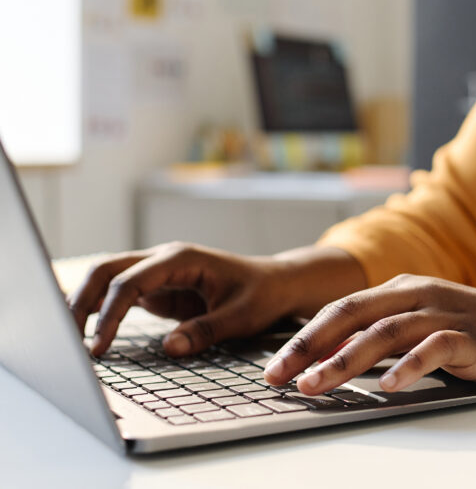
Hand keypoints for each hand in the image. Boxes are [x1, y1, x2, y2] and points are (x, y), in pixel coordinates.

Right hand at [67, 242, 364, 357]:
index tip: (98, 347)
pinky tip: (83, 332)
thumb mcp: (242, 316)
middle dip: (81, 301)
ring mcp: (158, 272)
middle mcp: (164, 259)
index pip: (130, 282)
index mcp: (182, 259)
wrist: (278, 283)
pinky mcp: (158, 288)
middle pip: (106, 270)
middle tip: (67, 340)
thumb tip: (170, 348)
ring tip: (66, 338)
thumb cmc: (263, 295)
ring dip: (84, 303)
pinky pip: (119, 294)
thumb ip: (206, 330)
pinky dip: (99, 309)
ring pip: (107, 278)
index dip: (109, 314)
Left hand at [262, 274, 475, 394]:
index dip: (303, 337)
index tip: (273, 367)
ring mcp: (444, 313)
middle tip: (278, 376)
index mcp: (400, 290)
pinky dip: (408, 367)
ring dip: (346, 359)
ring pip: (385, 332)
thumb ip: (383, 338)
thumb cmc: (475, 331)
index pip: (341, 310)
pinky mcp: (470, 336)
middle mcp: (417, 295)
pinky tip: (388, 387)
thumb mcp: (423, 326)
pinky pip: (434, 349)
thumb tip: (330, 365)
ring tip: (317, 385)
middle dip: (309, 346)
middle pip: (352, 315)